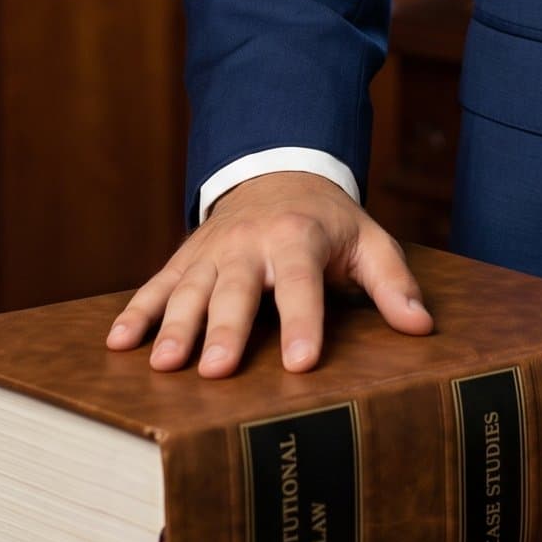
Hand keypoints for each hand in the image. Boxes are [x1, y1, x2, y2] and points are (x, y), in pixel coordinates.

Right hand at [103, 169, 433, 375]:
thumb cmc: (329, 222)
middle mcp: (250, 243)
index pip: (302, 285)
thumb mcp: (369, 242)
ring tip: (163, 364)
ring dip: (174, 326)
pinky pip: (156, 286)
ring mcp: (212, 252)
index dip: (303, 324)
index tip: (301, 363)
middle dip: (227, 330)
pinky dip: (135, 313)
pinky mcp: (185, 259)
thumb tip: (421, 326)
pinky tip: (119, 344)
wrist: (279, 171)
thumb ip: (393, 283)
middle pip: (237, 290)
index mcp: (299, 238)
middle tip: (218, 371)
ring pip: (190, 290)